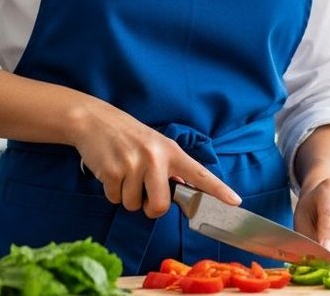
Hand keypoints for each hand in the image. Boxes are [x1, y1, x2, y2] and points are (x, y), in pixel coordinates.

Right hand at [71, 101, 239, 217]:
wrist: (93, 120)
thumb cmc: (127, 135)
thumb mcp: (154, 144)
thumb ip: (169, 166)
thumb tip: (183, 189)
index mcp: (170, 151)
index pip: (199, 173)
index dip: (218, 190)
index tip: (235, 202)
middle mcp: (155, 158)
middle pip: (160, 207)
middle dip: (150, 208)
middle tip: (143, 193)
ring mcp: (133, 165)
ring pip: (133, 205)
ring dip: (126, 196)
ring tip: (123, 172)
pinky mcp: (112, 171)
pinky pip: (114, 199)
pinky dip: (111, 191)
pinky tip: (110, 171)